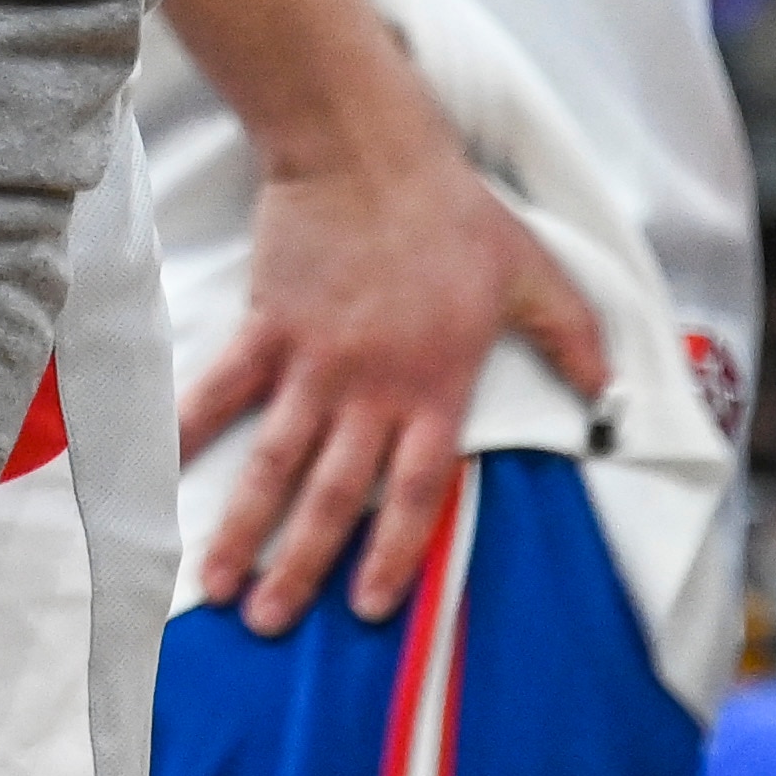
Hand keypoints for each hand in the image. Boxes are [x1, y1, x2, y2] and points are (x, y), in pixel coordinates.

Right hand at [178, 144, 610, 632]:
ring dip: (242, 527)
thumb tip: (612, 400)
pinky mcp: (267, 327)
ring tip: (215, 582)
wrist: (367, 150)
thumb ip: (574, 341)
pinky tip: (163, 469)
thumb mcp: (534, 275)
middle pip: (333, 499)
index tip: (365, 607)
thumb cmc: (451, 212)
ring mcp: (312, 363)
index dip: (390, 557)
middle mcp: (370, 393)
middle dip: (300, 568)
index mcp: (435, 392)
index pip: (416, 496)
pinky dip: (191, 429)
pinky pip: (222, 389)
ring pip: (273, 463)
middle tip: (270, 624)